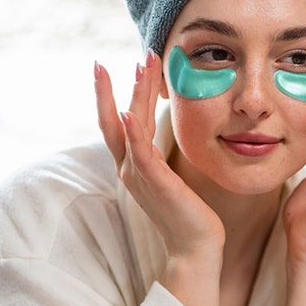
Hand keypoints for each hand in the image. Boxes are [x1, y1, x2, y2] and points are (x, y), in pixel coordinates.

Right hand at [94, 51, 224, 260]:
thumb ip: (158, 157)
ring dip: (132, 95)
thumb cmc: (186, 211)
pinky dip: (131, 131)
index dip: (114, 94)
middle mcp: (129, 168)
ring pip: (129, 127)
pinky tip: (126, 110)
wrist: (195, 246)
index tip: (119, 65)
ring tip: (136, 66)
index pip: (118, 122)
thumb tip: (158, 137)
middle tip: (111, 58)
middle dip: (113, 87)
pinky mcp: (154, 183)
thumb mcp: (169, 176)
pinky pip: (139, 153)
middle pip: (115, 120)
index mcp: (132, 165)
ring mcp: (139, 176)